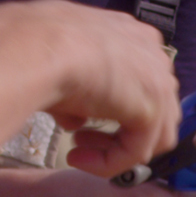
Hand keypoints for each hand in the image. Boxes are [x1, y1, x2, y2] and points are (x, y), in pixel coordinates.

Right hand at [0, 0, 180, 180]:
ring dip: (113, 149)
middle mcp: (152, 52)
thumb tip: (76, 119)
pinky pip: (136, 150)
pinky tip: (77, 158)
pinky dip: (109, 162)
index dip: (113, 108)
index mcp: (132, 34)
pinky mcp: (153, 108)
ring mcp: (158, 79)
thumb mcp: (62, 67)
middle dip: (116, 130)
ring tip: (78, 151)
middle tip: (80, 138)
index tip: (80, 122)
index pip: (139, 81)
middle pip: (151, 107)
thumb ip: (80, 94)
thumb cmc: (38, 45)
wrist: (37, 47)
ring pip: (149, 133)